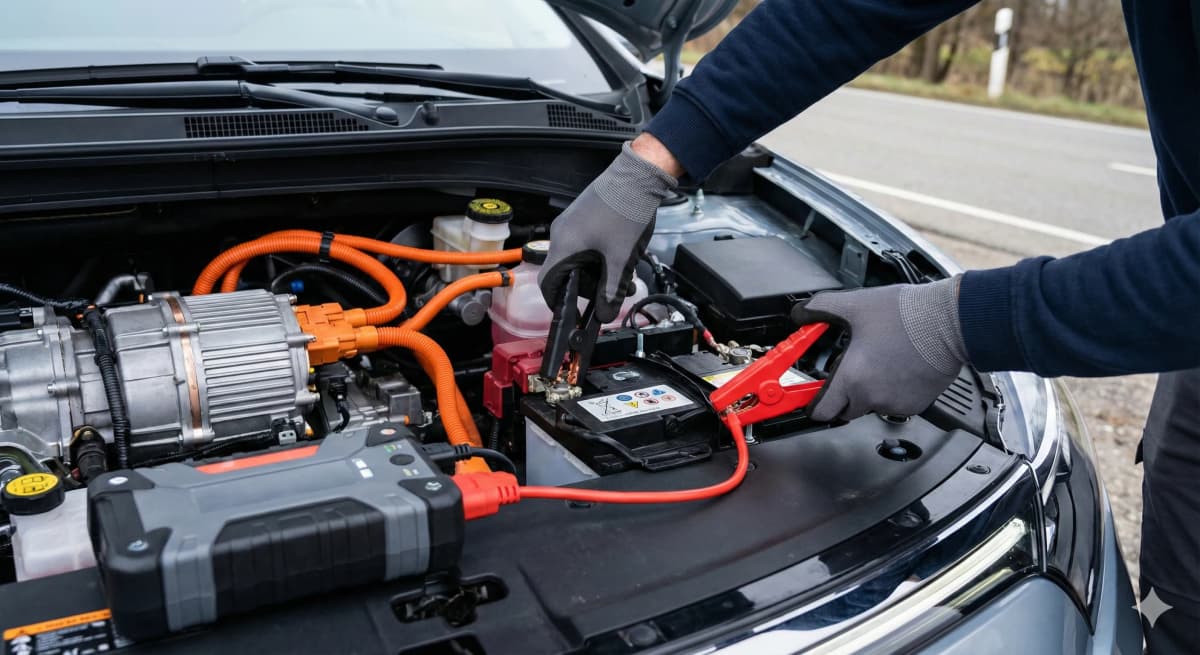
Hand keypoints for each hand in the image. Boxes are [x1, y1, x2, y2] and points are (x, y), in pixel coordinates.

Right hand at [539, 137, 678, 322]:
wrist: (638, 175)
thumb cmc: (626, 210)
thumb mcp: (621, 258)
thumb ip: (612, 290)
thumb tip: (605, 314)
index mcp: (564, 245)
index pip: (547, 283)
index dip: (557, 302)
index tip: (572, 314)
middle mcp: (561, 234)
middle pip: (565, 273)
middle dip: (589, 287)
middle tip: (611, 294)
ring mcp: (571, 223)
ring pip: (578, 259)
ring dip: (598, 272)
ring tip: (623, 277)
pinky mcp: (582, 217)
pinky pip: (584, 245)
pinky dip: (599, 257)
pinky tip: (621, 258)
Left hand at [791, 277, 967, 421]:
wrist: (950, 321)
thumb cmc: (907, 314)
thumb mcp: (854, 304)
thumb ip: (820, 309)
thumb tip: (801, 313)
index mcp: (853, 378)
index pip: (821, 411)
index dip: (814, 403)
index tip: (812, 395)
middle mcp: (873, 397)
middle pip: (845, 409)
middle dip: (842, 393)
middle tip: (849, 368)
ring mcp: (896, 404)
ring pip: (870, 406)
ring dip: (869, 390)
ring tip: (878, 360)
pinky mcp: (916, 404)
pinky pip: (894, 404)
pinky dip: (891, 391)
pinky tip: (896, 367)